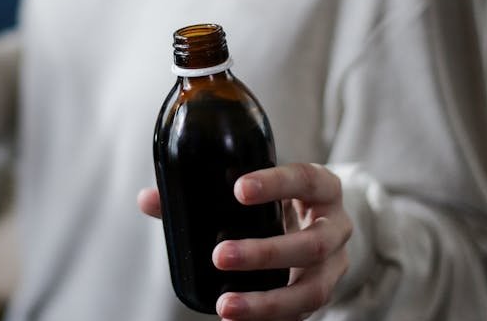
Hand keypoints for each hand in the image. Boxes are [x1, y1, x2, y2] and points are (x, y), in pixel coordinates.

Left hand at [139, 163, 351, 320]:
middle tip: (220, 255)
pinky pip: (302, 315)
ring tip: (225, 306)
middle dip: (265, 253)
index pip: (304, 180)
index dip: (275, 185)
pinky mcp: (323, 293)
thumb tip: (149, 200)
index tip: (238, 190)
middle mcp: (337, 227)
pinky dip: (270, 320)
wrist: (321, 224)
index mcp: (322, 188)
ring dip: (267, 301)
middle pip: (311, 244)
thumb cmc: (282, 202)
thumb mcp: (260, 189)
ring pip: (313, 290)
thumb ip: (207, 191)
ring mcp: (335, 265)